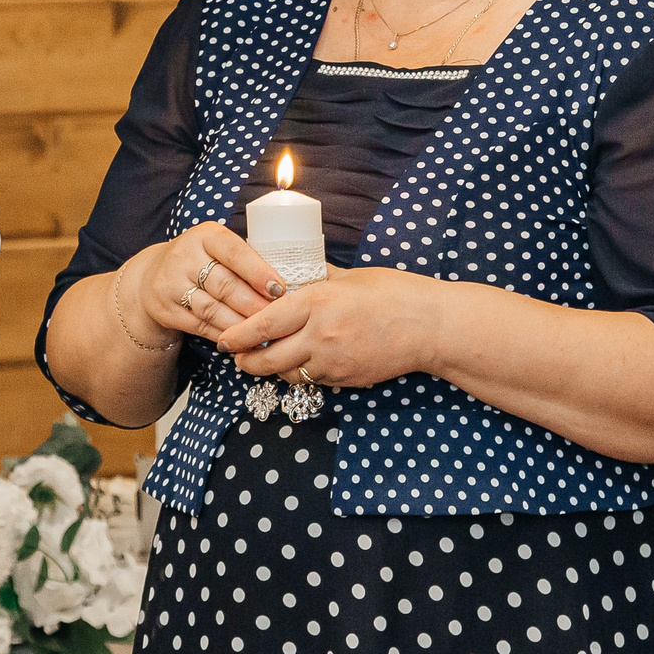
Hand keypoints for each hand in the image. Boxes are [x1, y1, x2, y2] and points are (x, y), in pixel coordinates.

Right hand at [129, 224, 283, 347]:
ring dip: (240, 323)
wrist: (152, 276)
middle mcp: (184, 256)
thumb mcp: (217, 248)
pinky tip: (240, 340)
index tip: (279, 289)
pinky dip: (223, 334)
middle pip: (225, 285)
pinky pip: (200, 326)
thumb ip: (245, 260)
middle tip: (276, 317)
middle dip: (254, 304)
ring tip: (261, 333)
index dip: (258, 272)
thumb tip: (284, 287)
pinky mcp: (166, 309)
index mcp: (205, 236)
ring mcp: (171, 284)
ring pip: (212, 309)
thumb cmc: (201, 261)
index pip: (234, 252)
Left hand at [219, 266, 444, 389]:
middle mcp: (320, 335)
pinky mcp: (345, 379)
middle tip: (235, 356)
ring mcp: (333, 361)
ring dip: (271, 368)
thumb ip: (318, 280)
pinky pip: (311, 380)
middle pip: (266, 358)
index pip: (263, 323)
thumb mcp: (350, 278)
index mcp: (317, 303)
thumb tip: (295, 273)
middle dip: (245, 361)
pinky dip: (299, 373)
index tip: (223, 338)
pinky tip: (298, 362)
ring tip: (262, 359)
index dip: (237, 334)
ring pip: (286, 373)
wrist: (430, 327)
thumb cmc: (394, 293)